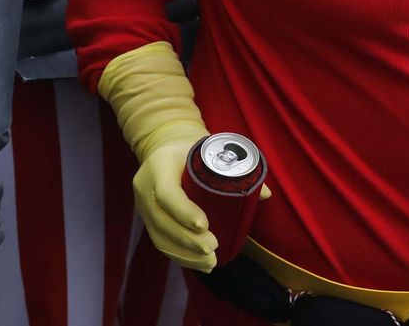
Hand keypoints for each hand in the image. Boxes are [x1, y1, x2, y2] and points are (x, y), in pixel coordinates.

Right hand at [97, 42, 222, 272]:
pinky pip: (159, 241)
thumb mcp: (209, 148)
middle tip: (213, 248)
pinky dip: (178, 256)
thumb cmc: (193, 148)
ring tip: (210, 262)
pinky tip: (198, 264)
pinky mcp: (147, 219)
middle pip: (162, 220)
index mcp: (159, 165)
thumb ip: (236, 168)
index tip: (205, 226)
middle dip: (188, 240)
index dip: (184, 212)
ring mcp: (143, 205)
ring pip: (159, 236)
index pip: (168, 193)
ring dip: (184, 254)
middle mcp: (146, 186)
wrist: (165, 144)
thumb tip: (264, 194)